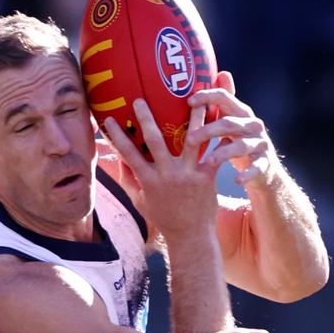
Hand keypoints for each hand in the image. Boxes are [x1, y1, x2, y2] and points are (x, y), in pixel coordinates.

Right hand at [104, 98, 220, 239]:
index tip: (108, 119)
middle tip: (139, 99)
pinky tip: (225, 121)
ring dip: (194, 117)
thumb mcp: (142, 202)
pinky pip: (214, 153)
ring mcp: (187, 175)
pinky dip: (220, 138)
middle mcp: (167, 175)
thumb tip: (120, 160)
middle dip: (146, 119)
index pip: (128, 154)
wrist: (190, 236)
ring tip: (196, 97)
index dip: (117, 136)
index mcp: (149, 180)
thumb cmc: (165, 219)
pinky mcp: (206, 177)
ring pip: (190, 139)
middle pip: (154, 141)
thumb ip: (130, 181)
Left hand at [186, 71, 276, 189]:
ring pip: (242, 145)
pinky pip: (256, 167)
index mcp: (241, 113)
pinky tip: (236, 180)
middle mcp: (253, 125)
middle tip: (190, 139)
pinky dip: (247, 173)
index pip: (225, 98)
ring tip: (209, 162)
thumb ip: (223, 104)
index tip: (189, 101)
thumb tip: (220, 72)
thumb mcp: (232, 124)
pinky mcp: (265, 163)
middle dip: (209, 130)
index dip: (208, 97)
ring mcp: (260, 144)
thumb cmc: (240, 144)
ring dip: (223, 153)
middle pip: (230, 123)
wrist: (265, 171)